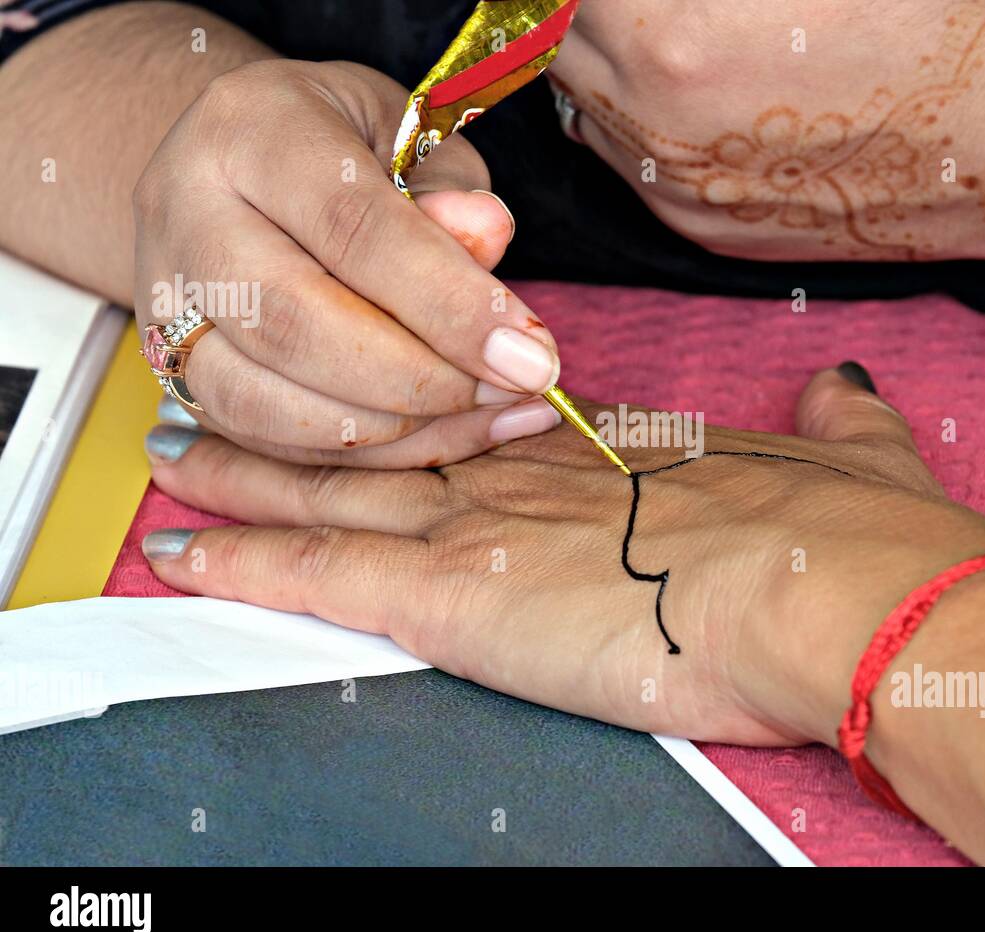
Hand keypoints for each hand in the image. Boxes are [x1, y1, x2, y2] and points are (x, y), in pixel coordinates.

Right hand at [133, 58, 562, 467]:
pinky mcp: (170, 370)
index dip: (451, 305)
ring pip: (264, 401)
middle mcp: (183, 211)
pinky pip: (261, 440)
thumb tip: (485, 237)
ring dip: (390, 430)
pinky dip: (357, 456)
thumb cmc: (346, 147)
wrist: (242, 168)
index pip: (355, 229)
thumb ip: (450, 189)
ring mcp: (159, 299)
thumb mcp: (410, 135)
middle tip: (511, 392)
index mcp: (249, 128)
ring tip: (485, 416)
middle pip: (295, 325)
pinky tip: (438, 439)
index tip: (532, 356)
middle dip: (420, 379)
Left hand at [140, 364, 984, 746]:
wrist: (842, 590)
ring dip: (253, 476)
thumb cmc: (855, 539)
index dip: (432, 403)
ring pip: (337, 492)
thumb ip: (834, 424)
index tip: (392, 386)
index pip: (493, 421)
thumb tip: (842, 391)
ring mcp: (491, 529)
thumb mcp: (851, 459)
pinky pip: (325, 575)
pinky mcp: (461, 598)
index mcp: (616, 455)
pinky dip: (248, 562)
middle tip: (235, 393)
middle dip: (313, 419)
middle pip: (394, 439)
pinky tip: (187, 556)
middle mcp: (537, 476)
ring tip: (182, 456)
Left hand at [552, 0, 984, 321]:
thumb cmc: (936, 18)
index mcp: (669, 28)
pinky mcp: (703, 233)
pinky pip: (628, 163)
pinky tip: (701, 84)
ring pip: (582, 103)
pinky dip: (637, 116)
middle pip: (550, 38)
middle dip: (574, 0)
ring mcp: (673, 190)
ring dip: (597, 53)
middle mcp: (651, 123)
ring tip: (662, 22)